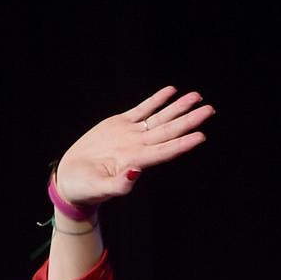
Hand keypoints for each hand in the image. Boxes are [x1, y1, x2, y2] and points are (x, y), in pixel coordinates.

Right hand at [53, 86, 213, 211]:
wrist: (70, 178)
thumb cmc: (84, 188)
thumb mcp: (97, 188)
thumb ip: (118, 184)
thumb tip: (135, 173)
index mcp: (134, 162)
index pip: (164, 151)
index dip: (182, 144)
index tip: (200, 136)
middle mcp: (137, 147)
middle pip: (168, 131)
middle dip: (189, 120)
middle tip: (210, 110)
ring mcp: (130, 135)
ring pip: (159, 118)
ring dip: (178, 108)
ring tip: (197, 97)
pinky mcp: (120, 125)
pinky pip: (142, 109)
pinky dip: (156, 100)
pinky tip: (171, 91)